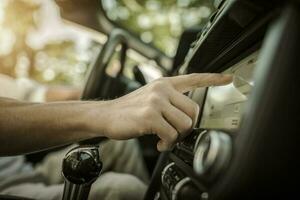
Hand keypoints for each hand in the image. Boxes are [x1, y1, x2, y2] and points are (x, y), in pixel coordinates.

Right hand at [100, 73, 231, 150]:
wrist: (107, 115)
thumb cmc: (130, 109)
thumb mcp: (151, 96)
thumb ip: (169, 100)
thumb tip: (188, 115)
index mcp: (165, 84)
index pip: (193, 78)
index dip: (213, 78)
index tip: (229, 78)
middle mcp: (162, 89)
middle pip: (194, 110)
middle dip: (188, 126)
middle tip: (176, 132)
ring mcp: (156, 101)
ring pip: (185, 124)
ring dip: (176, 136)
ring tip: (165, 137)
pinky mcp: (150, 116)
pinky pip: (171, 135)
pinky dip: (167, 143)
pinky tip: (159, 142)